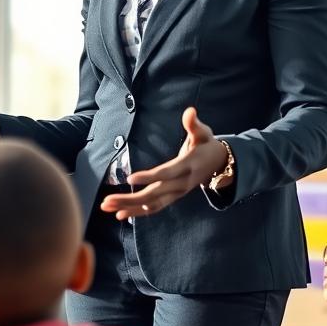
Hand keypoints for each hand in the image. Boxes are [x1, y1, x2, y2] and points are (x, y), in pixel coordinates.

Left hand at [100, 107, 228, 220]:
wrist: (220, 165)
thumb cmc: (206, 145)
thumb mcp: (203, 133)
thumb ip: (193, 124)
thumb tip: (190, 111)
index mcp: (187, 166)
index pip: (166, 173)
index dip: (149, 177)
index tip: (130, 180)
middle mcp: (181, 184)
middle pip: (153, 194)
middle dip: (129, 199)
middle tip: (107, 201)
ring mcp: (177, 193)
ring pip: (151, 204)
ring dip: (128, 208)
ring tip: (107, 208)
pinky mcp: (173, 197)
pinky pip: (154, 207)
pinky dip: (137, 212)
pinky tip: (120, 214)